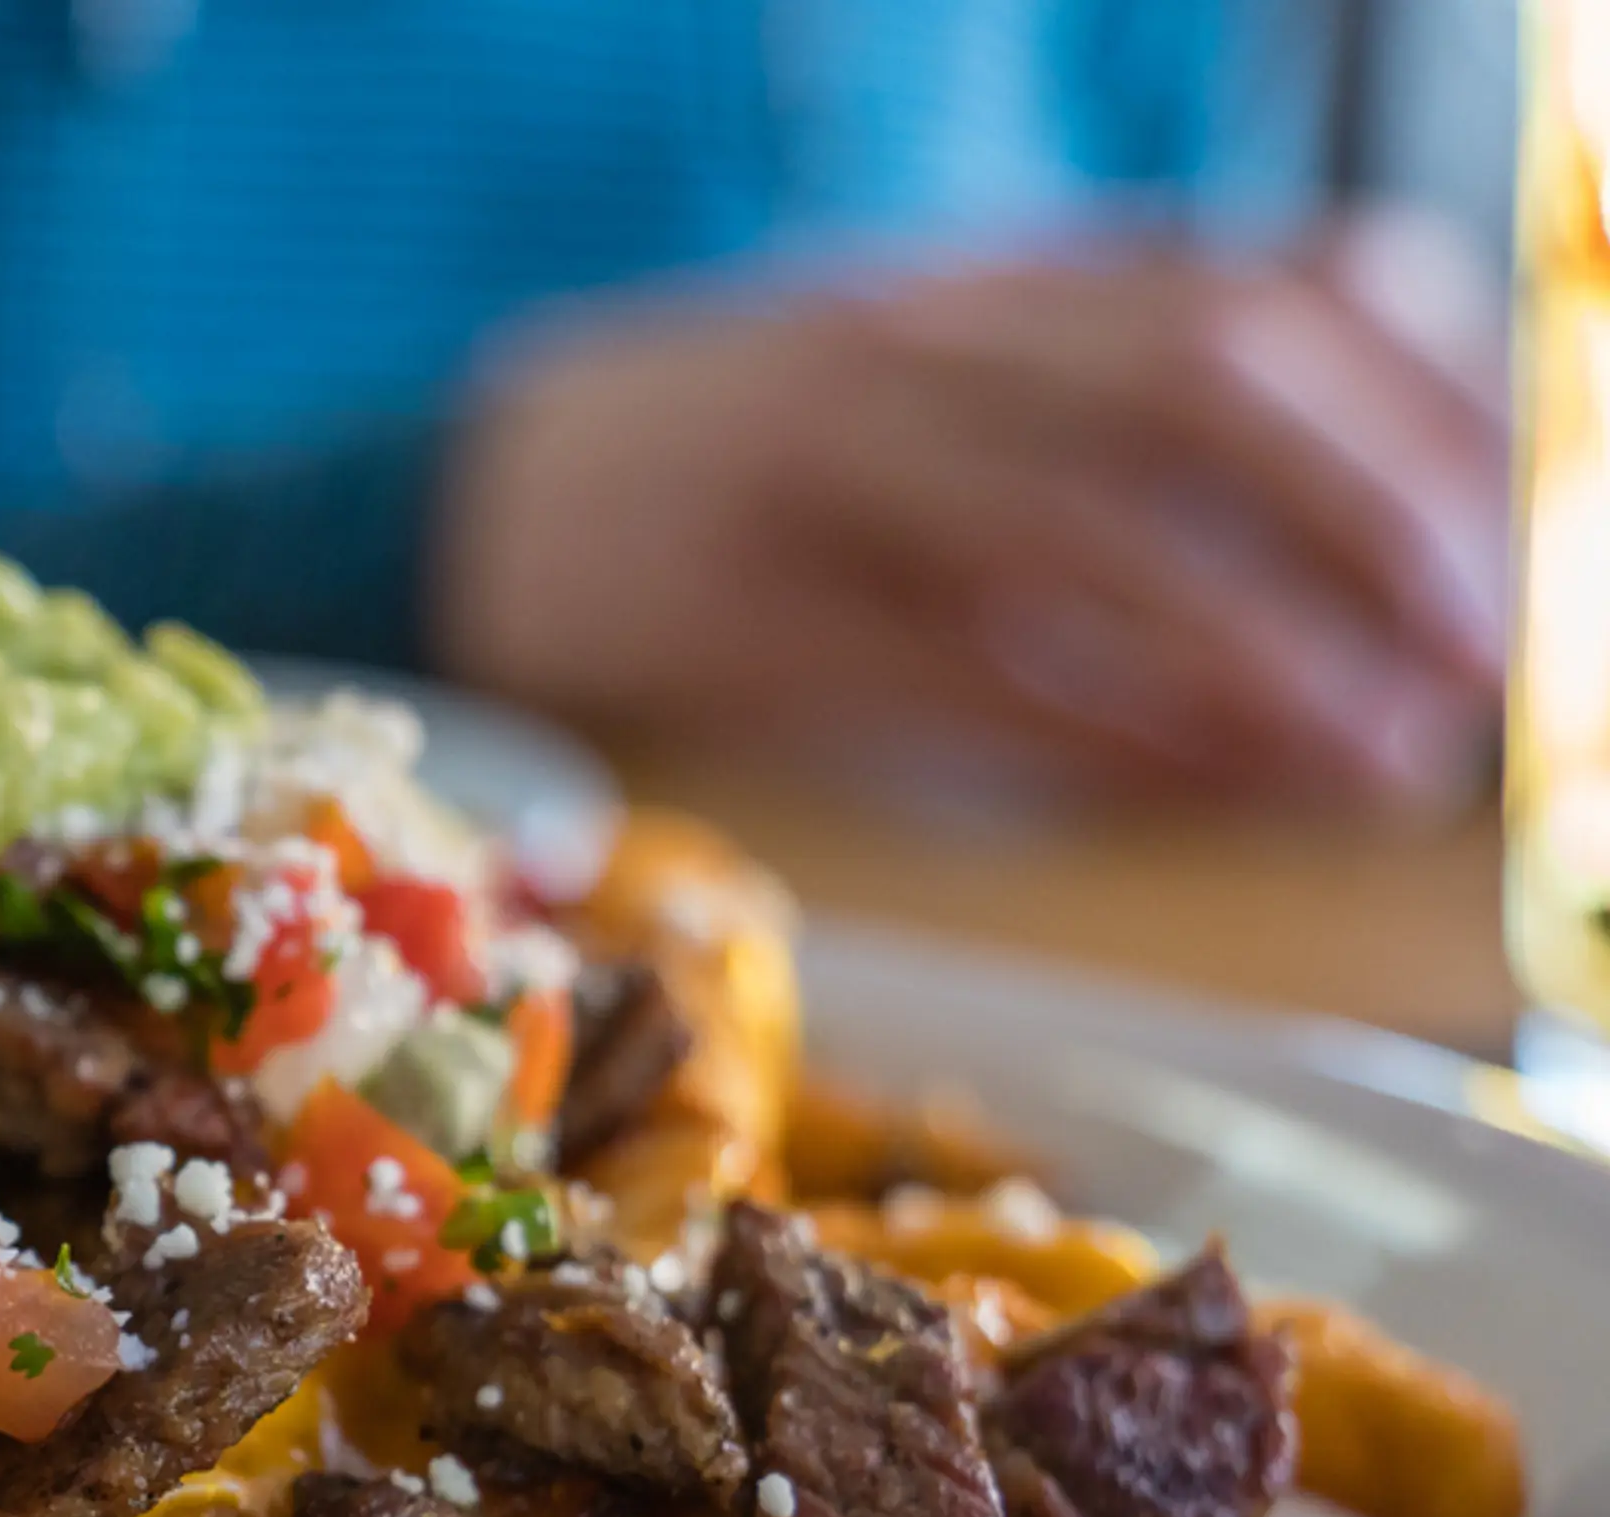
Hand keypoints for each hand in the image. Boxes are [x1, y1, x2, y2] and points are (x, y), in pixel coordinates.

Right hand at [429, 210, 1510, 806]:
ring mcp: (820, 470)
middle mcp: (916, 344)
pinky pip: (967, 671)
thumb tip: (1347, 524)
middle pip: (1204, 381)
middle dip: (1376, 516)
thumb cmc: (727, 461)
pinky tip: (1212, 785)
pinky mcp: (752, 610)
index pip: (1265, 280)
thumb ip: (1107, 403)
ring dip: (1266, 648)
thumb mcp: (929, 368)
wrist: (464, 503)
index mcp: (984, 280)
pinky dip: (1117, 732)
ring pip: (1092, 527)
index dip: (1422, 401)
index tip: (1504, 528)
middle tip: (1473, 649)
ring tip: (1375, 749)